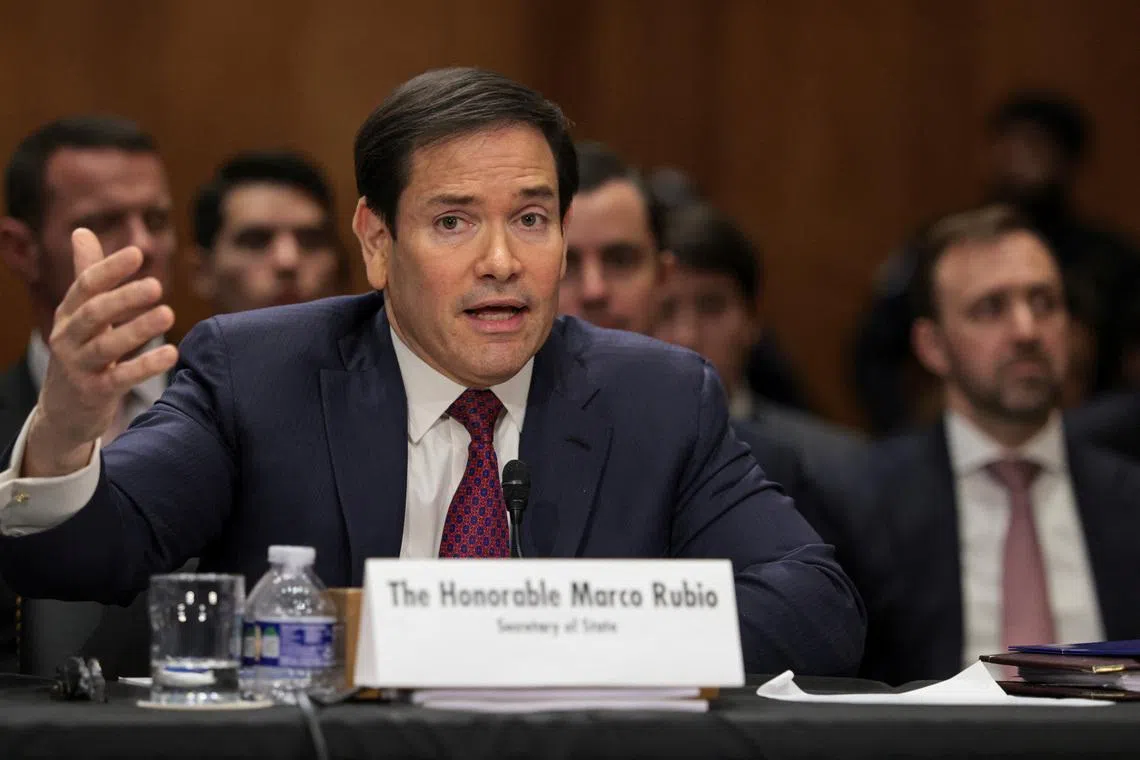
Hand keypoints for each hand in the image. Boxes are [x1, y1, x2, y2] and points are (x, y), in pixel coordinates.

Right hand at [22, 229, 177, 476]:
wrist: (64, 411)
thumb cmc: (81, 352)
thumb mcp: (81, 314)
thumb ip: (87, 275)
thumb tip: (81, 230)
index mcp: (68, 313)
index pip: (86, 286)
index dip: (110, 268)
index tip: (138, 253)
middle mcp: (67, 337)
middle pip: (94, 313)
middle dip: (123, 298)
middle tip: (157, 285)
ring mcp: (78, 367)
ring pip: (106, 346)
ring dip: (137, 330)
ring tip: (168, 314)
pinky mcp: (93, 393)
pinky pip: (120, 379)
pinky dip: (145, 366)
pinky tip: (171, 354)